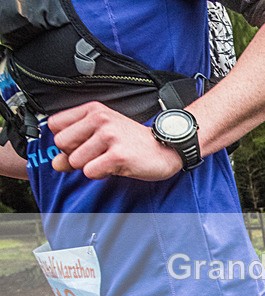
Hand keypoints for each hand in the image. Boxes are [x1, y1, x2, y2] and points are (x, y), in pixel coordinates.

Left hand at [48, 102, 182, 180]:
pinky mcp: (118, 155)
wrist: (167, 149)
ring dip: (90, 166)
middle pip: (61, 144)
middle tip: (97, 154)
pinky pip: (90, 172)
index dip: (66, 140)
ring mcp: (110, 136)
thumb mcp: (103, 136)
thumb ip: (76, 147)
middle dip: (75, 155)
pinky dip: (100, 174)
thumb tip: (56, 163)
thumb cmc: (135, 142)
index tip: (82, 144)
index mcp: (94, 110)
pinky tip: (115, 167)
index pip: (55, 125)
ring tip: (109, 160)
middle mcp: (100, 119)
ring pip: (75, 161)